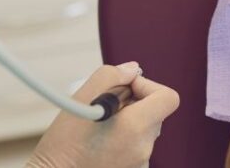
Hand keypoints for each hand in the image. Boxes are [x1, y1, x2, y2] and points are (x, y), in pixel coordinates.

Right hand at [27, 62, 179, 167]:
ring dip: (127, 123)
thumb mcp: (80, 99)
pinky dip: (123, 141)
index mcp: (136, 127)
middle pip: (153, 113)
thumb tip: (132, 71)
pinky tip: (100, 145)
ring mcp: (140, 163)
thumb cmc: (62, 146)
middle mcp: (144, 147)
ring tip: (98, 130)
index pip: (168, 97)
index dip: (148, 86)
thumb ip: (110, 76)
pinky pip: (135, 147)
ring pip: (143, 130)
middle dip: (133, 104)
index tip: (126, 89)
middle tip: (105, 108)